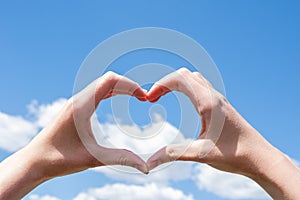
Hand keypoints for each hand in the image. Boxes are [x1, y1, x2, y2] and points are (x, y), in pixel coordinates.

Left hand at [0, 72, 147, 198]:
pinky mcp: (74, 108)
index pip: (110, 81)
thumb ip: (121, 159)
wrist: (33, 161)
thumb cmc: (59, 160)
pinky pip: (96, 92)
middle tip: (143, 97)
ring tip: (136, 96)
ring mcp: (75, 102)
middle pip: (108, 79)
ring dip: (120, 87)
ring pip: (102, 84)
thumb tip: (147, 168)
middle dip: (128, 85)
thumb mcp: (93, 159)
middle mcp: (78, 100)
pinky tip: (117, 99)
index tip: (143, 97)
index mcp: (82, 106)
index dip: (130, 85)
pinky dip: (111, 92)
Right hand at [146, 68, 299, 198]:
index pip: (179, 78)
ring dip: (176, 83)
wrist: (260, 157)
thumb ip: (174, 154)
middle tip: (154, 99)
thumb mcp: (201, 154)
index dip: (160, 85)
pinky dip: (186, 88)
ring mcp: (219, 99)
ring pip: (194, 79)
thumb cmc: (235, 154)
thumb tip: (149, 162)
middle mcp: (214, 96)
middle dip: (165, 83)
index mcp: (208, 102)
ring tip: (164, 97)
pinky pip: (201, 87)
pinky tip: (184, 102)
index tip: (149, 99)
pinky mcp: (221, 106)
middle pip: (185, 74)